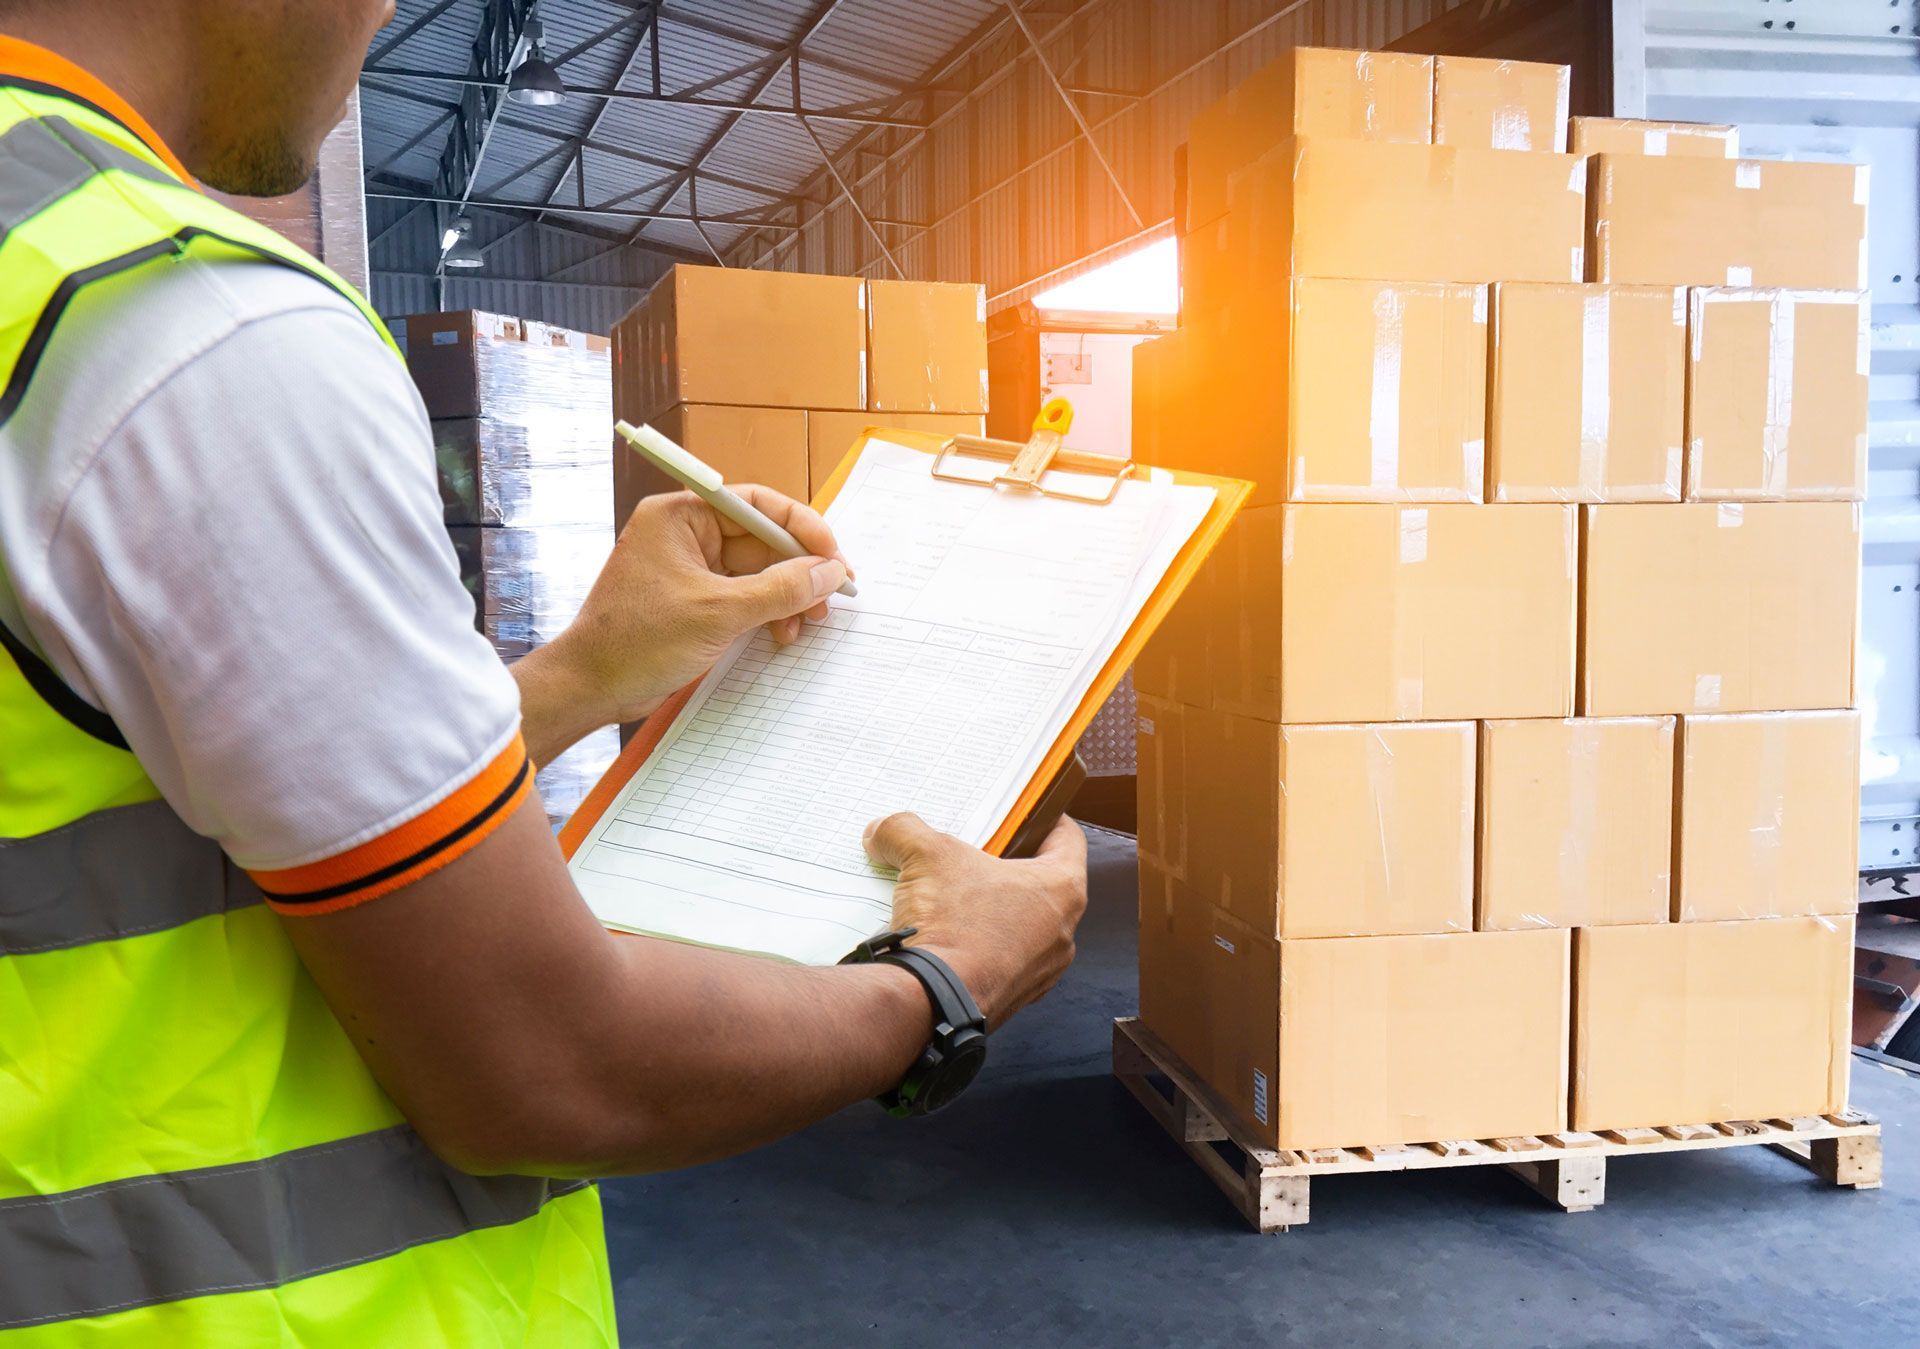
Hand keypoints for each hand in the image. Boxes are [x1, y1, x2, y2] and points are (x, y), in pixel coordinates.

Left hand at [541, 488, 850, 729]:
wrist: (591, 687)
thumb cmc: (636, 640)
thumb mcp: (719, 612)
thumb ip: (781, 589)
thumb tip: (829, 572)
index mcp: (681, 516)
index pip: (757, 504)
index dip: (802, 527)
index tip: (833, 557)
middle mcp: (686, 535)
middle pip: (762, 540)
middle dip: (799, 570)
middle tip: (830, 598)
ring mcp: (690, 569)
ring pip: (758, 572)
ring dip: (787, 596)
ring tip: (806, 623)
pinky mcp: (694, 601)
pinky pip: (744, 596)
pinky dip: (767, 613)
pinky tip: (781, 633)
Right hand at [863, 813, 1088, 1029]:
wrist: (930, 1002)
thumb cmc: (951, 925)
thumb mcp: (926, 856)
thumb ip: (905, 832)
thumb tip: (882, 831)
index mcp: (1062, 889)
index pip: (1068, 838)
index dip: (1044, 818)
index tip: (1023, 813)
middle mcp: (1062, 932)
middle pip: (1040, 883)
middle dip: (1005, 865)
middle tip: (974, 852)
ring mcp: (1041, 970)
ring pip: (1021, 925)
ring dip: (992, 910)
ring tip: (952, 894)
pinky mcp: (1013, 998)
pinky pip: (1001, 960)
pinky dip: (979, 946)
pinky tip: (945, 935)